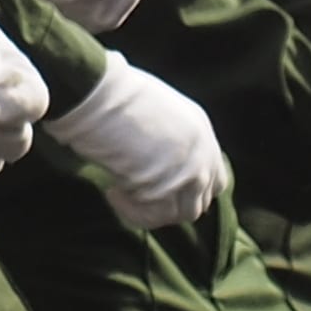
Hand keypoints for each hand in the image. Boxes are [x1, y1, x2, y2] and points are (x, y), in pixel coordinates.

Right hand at [43, 58, 226, 229]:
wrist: (98, 94)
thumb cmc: (109, 93)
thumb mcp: (152, 106)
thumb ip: (163, 134)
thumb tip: (147, 154)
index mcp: (200, 128)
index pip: (213, 176)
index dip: (187, 188)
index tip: (157, 187)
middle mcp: (203, 152)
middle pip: (201, 199)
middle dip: (171, 202)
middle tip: (138, 194)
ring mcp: (190, 173)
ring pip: (183, 213)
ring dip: (152, 209)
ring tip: (118, 192)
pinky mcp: (169, 189)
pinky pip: (156, 217)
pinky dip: (133, 212)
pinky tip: (112, 193)